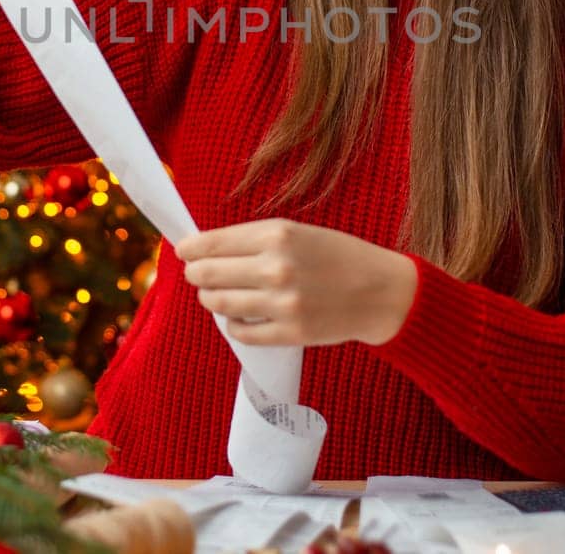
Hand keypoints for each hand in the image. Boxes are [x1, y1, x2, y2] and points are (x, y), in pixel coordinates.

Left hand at [175, 218, 418, 347]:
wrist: (381, 291)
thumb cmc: (337, 255)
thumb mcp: (297, 232)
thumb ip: (254, 240)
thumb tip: (205, 251)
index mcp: (277, 235)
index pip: (213, 244)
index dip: (190, 249)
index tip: (183, 251)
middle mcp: (277, 267)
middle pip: (209, 274)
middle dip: (196, 274)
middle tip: (197, 275)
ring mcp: (282, 303)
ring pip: (219, 304)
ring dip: (211, 299)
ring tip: (216, 296)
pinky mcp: (290, 333)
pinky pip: (241, 332)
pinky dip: (234, 324)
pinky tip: (240, 317)